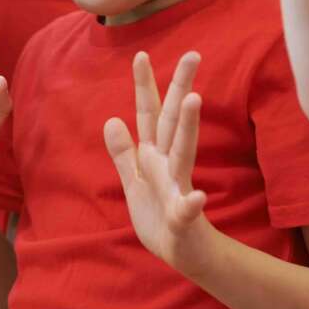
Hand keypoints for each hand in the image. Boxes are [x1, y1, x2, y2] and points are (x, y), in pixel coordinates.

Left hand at [104, 52, 213, 275]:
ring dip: (188, 126)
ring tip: (193, 100)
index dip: (144, 86)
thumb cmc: (159, 216)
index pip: (149, 114)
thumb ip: (124, 153)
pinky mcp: (183, 217)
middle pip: (172, 120)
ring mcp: (178, 188)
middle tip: (192, 55)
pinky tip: (196, 198)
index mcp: (154, 156)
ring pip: (183, 152)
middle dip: (180, 87)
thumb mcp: (134, 181)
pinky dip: (191, 203)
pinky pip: (186, 209)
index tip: (140, 54)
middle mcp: (169, 164)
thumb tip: (112, 119)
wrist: (183, 253)